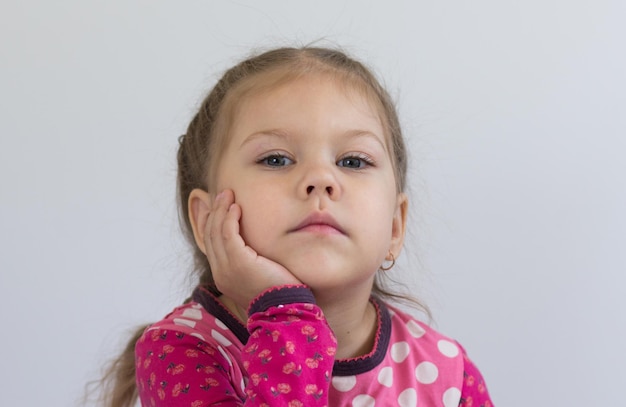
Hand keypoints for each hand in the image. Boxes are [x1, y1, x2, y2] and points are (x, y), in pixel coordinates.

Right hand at [203, 189, 301, 308]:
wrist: (285, 310)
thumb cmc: (280, 294)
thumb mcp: (261, 276)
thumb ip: (254, 261)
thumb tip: (259, 249)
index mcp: (224, 277)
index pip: (211, 245)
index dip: (210, 223)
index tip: (214, 208)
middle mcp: (220, 273)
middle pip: (210, 236)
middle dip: (214, 212)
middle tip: (222, 195)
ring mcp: (226, 269)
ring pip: (216, 232)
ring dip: (221, 210)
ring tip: (228, 194)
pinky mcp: (238, 262)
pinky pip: (227, 234)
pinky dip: (229, 218)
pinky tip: (236, 207)